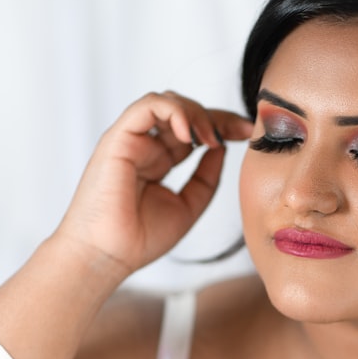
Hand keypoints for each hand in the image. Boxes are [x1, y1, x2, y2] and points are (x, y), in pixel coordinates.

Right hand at [53, 91, 252, 278]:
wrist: (109, 256)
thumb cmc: (139, 239)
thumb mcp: (189, 205)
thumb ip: (206, 176)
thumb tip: (221, 148)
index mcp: (158, 161)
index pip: (192, 130)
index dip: (221, 125)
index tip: (248, 133)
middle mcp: (144, 146)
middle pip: (184, 112)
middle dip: (217, 116)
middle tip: (241, 130)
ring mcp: (130, 140)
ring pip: (167, 102)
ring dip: (196, 113)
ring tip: (210, 138)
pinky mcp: (117, 138)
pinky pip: (148, 106)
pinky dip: (173, 111)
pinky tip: (189, 134)